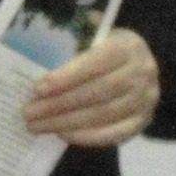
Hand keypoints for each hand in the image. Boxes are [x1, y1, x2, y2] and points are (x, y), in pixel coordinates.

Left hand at [24, 29, 161, 147]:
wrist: (138, 70)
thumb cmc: (105, 53)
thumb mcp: (94, 39)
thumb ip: (72, 45)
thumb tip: (36, 62)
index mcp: (129, 46)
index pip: (98, 61)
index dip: (68, 76)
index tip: (38, 89)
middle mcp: (143, 72)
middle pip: (98, 91)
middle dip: (59, 104)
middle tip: (29, 113)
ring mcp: (145, 99)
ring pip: (103, 114)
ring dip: (66, 122)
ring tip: (37, 126)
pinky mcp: (143, 121)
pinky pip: (114, 134)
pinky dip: (86, 137)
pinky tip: (63, 134)